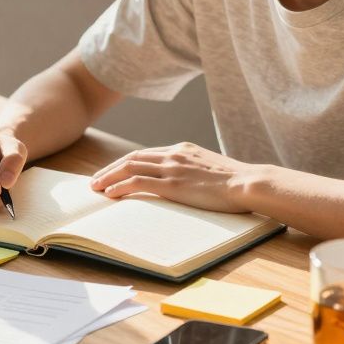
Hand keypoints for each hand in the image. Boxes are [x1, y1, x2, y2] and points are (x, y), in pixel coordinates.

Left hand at [89, 143, 258, 212]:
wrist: (248, 182)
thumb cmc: (236, 182)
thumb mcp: (211, 169)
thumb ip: (194, 171)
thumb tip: (187, 182)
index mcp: (182, 149)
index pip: (145, 153)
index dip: (125, 163)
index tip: (113, 171)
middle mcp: (174, 154)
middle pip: (132, 158)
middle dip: (110, 168)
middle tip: (95, 180)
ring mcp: (172, 168)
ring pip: (130, 167)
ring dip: (109, 177)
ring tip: (95, 188)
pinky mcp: (173, 184)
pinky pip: (138, 182)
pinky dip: (120, 186)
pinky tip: (110, 194)